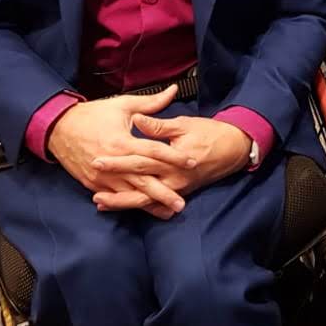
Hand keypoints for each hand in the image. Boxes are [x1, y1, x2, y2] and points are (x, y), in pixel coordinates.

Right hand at [47, 84, 195, 215]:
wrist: (57, 129)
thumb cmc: (92, 115)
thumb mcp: (122, 105)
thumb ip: (151, 103)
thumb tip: (173, 91)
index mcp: (122, 141)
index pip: (153, 151)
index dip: (174, 157)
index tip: (192, 162)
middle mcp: (113, 162)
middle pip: (144, 180)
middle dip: (164, 193)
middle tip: (181, 204)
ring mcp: (102, 176)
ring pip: (130, 194)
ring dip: (150, 204)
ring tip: (168, 213)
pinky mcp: (94, 184)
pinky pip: (115, 197)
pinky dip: (130, 204)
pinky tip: (144, 210)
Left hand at [90, 115, 252, 211]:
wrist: (234, 149)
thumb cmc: (209, 133)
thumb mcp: (184, 125)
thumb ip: (159, 126)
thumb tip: (138, 120)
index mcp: (172, 159)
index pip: (140, 161)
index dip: (118, 161)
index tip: (97, 159)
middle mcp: (173, 178)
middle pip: (139, 186)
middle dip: (114, 188)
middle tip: (92, 189)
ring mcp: (176, 188)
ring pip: (145, 201)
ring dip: (122, 202)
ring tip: (100, 203)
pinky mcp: (178, 191)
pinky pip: (155, 203)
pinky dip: (139, 206)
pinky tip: (122, 206)